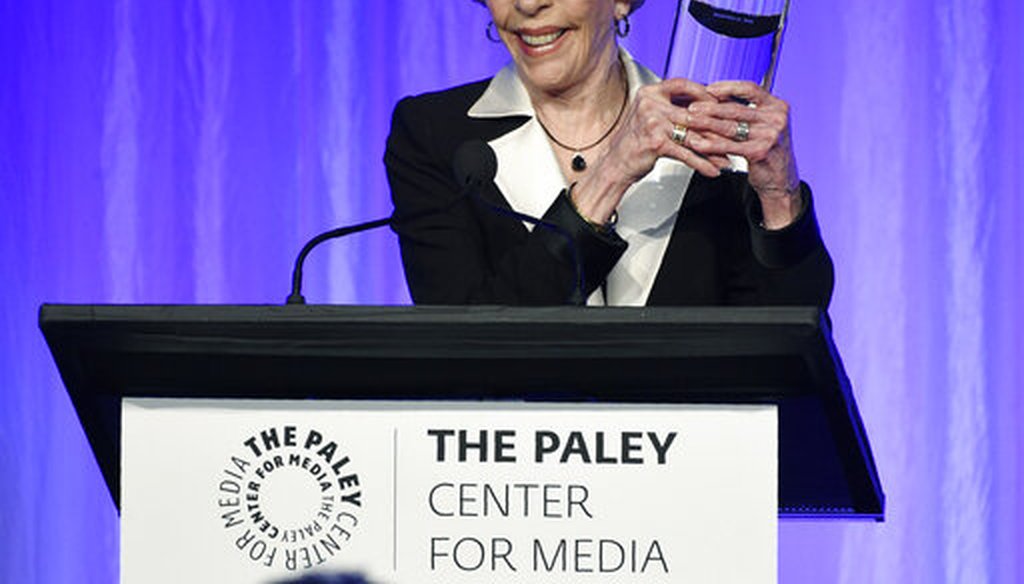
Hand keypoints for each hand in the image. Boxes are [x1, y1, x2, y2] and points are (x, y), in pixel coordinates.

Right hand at [573, 78, 727, 222]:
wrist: (616, 164)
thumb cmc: (635, 141)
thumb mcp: (651, 115)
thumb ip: (671, 106)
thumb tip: (702, 103)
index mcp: (650, 93)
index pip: (683, 84)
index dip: (704, 92)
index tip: (720, 100)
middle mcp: (650, 104)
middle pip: (693, 111)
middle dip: (716, 124)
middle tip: (734, 130)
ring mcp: (653, 123)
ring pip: (693, 133)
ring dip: (714, 147)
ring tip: (728, 155)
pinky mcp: (656, 143)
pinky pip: (686, 153)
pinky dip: (702, 164)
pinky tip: (713, 170)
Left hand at [684, 81, 802, 227]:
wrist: (780, 178)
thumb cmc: (767, 149)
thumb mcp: (762, 125)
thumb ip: (745, 111)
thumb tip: (715, 95)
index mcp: (777, 106)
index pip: (750, 89)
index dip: (727, 87)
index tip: (709, 89)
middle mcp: (776, 118)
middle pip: (736, 109)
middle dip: (710, 107)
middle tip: (691, 107)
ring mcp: (769, 135)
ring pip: (731, 126)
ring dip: (706, 124)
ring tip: (690, 122)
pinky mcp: (760, 152)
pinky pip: (730, 146)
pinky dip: (711, 145)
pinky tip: (697, 143)